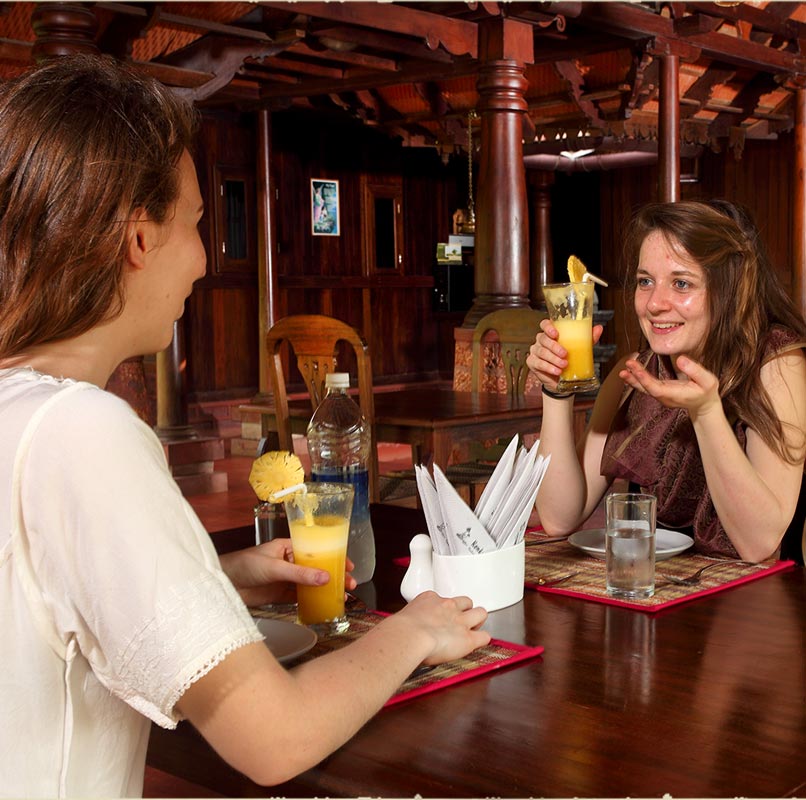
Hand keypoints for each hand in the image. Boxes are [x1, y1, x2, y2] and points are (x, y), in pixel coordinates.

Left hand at [220, 539, 357, 607]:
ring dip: (326, 589)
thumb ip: (299, 574)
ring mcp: (286, 579)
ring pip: (311, 584)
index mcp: (289, 547)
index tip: (348, 564)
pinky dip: (313, 601)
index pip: (316, 550)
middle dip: (334, 575)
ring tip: (342, 596)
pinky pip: (301, 598)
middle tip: (350, 584)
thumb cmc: (243, 565)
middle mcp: (289, 562)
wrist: (223, 584)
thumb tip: (325, 578)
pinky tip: (324, 605)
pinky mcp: (280, 595)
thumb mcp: (274, 567)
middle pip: (317, 568)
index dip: (334, 556)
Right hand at [393, 591, 489, 664]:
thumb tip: (401, 630)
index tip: (440, 616)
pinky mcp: (468, 638)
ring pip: (480, 613)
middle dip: (466, 609)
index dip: (444, 608)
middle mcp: (448, 606)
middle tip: (462, 620)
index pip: (443, 599)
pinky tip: (479, 642)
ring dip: (479, 620)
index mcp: (429, 599)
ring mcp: (460, 621)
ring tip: (475, 627)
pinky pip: (485, 636)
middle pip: (466, 601)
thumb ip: (408, 620)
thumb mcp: (403, 616)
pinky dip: (483, 639)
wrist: (410, 636)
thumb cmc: (401, 630)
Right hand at [527, 318, 602, 390]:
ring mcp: (535, 351)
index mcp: (551, 333)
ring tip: (564, 364)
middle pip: (543, 339)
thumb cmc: (570, 359)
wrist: (562, 379)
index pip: (545, 324)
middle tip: (565, 353)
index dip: (548, 327)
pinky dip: (548, 367)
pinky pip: (538, 363)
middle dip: (554, 346)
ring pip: (541, 352)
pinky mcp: (532, 362)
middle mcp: (541, 340)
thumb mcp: (581, 348)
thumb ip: (589, 338)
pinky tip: (557, 371)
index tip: (556, 334)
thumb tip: (599, 328)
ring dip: (553, 358)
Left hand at [619, 354, 721, 419]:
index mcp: (675, 395)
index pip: (656, 388)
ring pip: (644, 388)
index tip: (636, 369)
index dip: (645, 379)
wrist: (704, 405)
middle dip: (636, 376)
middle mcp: (665, 397)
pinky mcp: (659, 392)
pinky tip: (629, 372)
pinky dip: (637, 379)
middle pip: (647, 388)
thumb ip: (695, 370)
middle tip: (628, 364)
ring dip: (633, 378)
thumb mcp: (708, 381)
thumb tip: (680, 359)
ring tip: (623, 369)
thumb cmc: (706, 392)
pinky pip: (646, 386)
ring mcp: (661, 396)